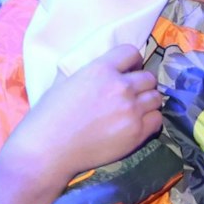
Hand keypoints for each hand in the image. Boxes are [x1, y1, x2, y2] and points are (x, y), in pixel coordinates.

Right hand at [0, 44, 163, 203]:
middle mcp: (120, 86)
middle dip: (141, 85)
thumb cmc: (48, 116)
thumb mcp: (65, 82)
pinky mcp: (137, 132)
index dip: (132, 62)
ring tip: (134, 111)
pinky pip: (157, 120)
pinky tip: (137, 125)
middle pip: (149, 78)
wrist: (47, 150)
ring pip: (156, 98)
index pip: (131, 52)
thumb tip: (105, 71)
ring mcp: (131, 110)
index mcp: (100, 69)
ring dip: (147, 103)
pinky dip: (150, 121)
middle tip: (131, 96)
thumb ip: (90, 73)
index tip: (129, 71)